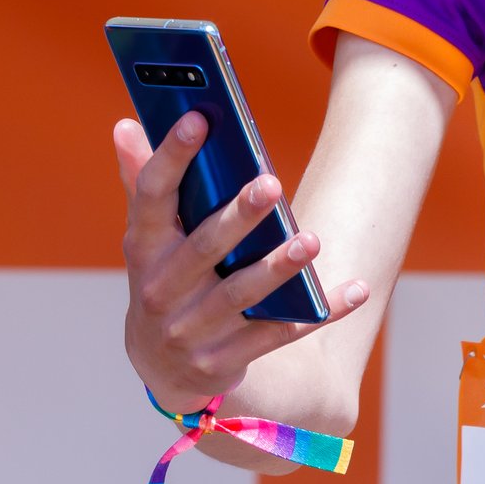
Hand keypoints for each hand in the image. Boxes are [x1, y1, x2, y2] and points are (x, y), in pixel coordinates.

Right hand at [113, 114, 368, 414]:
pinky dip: (319, 313)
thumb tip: (127, 124)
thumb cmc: (167, 276)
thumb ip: (143, 180)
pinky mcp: (223, 360)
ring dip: (278, 268)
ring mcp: (190, 330)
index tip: (199, 117)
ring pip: (240, 296)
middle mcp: (160, 291)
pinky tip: (358, 290)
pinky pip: (278, 335)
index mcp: (144, 249)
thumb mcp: (150, 236)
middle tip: (271, 184)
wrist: (163, 366)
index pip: (151, 197)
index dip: (172, 157)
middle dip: (237, 218)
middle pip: (202, 250)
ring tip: (312, 240)